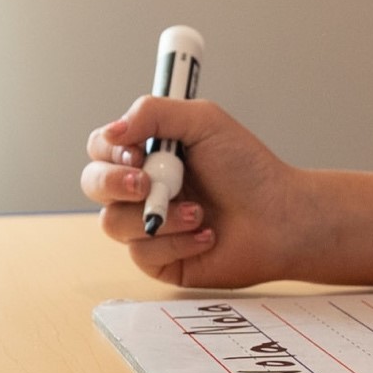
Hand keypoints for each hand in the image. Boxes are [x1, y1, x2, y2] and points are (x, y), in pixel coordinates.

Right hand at [80, 97, 325, 287]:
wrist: (280, 218)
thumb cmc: (248, 169)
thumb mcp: (203, 121)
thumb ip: (153, 113)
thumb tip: (111, 131)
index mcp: (148, 152)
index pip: (101, 147)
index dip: (108, 149)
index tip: (134, 150)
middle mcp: (141, 189)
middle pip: (93, 184)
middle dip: (114, 183)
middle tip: (147, 182)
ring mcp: (148, 225)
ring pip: (113, 222)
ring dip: (158, 215)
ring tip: (198, 211)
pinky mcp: (159, 259)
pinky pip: (141, 253)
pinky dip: (177, 241)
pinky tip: (206, 234)